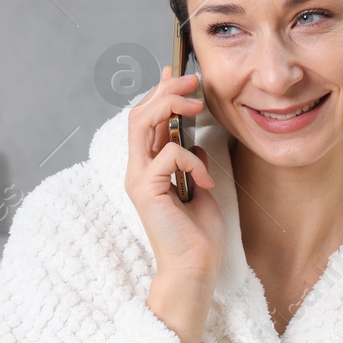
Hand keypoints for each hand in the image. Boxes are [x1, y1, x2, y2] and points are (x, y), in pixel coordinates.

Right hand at [126, 66, 225, 342]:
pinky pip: (167, 155)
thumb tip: (195, 141)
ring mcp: (138, 179)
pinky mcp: (146, 191)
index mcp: (149, 167)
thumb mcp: (200, 186)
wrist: (195, 269)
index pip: (147, 119)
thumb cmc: (198, 234)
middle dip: (166, 90)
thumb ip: (192, 162)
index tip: (179, 74)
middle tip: (193, 81)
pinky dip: (191, 160)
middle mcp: (137, 169)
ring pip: (143, 123)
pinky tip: (205, 182)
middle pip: (139, 113)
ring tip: (197, 105)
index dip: (160, 92)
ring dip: (170, 105)